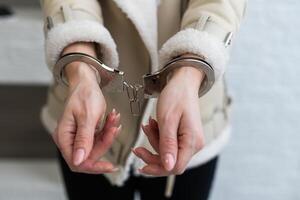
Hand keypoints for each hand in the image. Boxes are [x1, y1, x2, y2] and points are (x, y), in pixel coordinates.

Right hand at [53, 42, 121, 173]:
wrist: (86, 82)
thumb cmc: (84, 94)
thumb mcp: (87, 116)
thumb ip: (84, 139)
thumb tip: (78, 160)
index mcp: (64, 136)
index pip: (77, 162)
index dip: (94, 166)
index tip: (111, 166)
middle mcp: (69, 139)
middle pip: (90, 155)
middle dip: (105, 143)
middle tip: (114, 128)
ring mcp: (77, 136)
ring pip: (97, 146)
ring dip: (108, 134)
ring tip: (113, 119)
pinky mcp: (86, 133)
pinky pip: (100, 138)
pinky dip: (108, 130)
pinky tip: (112, 119)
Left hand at [133, 67, 204, 174]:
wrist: (182, 82)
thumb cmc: (176, 96)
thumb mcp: (167, 120)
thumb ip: (168, 145)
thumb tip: (168, 167)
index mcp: (192, 141)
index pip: (175, 167)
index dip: (157, 168)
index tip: (141, 165)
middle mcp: (194, 144)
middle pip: (171, 162)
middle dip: (152, 154)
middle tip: (137, 147)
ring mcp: (190, 140)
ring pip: (168, 153)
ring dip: (154, 142)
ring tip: (147, 126)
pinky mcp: (185, 136)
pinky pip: (169, 144)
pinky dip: (158, 137)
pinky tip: (152, 125)